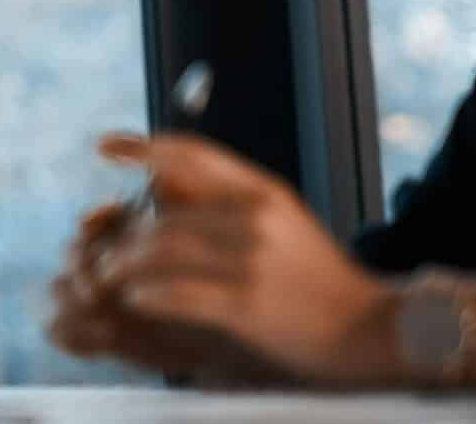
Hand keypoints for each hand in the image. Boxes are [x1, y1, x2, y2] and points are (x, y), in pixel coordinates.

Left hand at [79, 133, 399, 387]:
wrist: (373, 329)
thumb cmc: (320, 277)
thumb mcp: (283, 220)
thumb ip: (232, 199)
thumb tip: (167, 183)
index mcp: (263, 191)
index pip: (191, 153)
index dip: (141, 145)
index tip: (105, 146)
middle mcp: (256, 218)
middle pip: (164, 211)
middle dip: (123, 231)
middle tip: (102, 247)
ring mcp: (252, 262)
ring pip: (163, 250)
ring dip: (124, 262)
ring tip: (107, 274)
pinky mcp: (248, 305)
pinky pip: (180, 293)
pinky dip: (149, 294)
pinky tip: (134, 298)